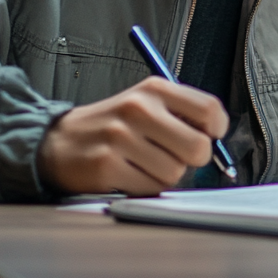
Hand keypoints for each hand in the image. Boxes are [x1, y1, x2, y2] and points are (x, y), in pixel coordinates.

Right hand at [37, 77, 228, 195]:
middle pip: (198, 147)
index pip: (209, 108)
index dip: (217, 128)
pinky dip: (146, 187)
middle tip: (179, 156)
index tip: (209, 135)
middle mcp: (138, 109)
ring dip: (166, 175)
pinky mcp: (107, 165)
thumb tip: (217, 139)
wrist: (61, 141)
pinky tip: (130, 174)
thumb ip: (183, 114)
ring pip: (175, 173)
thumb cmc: (115, 125)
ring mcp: (121, 137)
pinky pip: (150, 188)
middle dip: (194, 159)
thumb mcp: (147, 103)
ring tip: (146, 163)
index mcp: (154, 89)